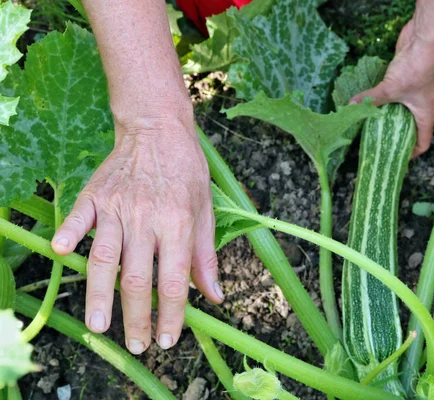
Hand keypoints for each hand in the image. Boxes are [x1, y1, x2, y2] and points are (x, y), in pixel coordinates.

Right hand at [51, 116, 221, 353]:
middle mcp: (147, 219)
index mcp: (178, 224)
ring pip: (105, 258)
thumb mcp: (206, 210)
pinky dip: (70, 234)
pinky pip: (79, 218)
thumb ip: (206, 256)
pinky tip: (62, 254)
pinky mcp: (95, 195)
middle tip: (136, 346)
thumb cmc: (187, 171)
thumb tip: (214, 296)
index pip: (174, 281)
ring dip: (99, 295)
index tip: (168, 340)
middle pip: (136, 279)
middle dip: (136, 318)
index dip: (171, 315)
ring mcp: (118, 206)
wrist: (159, 129)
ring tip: (99, 326)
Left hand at [350, 20, 433, 157]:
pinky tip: (372, 105)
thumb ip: (372, 98)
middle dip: (396, 139)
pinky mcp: (407, 82)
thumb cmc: (416, 69)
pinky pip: (397, 99)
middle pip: (412, 130)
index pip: (423, 143)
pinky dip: (387, 103)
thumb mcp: (392, 89)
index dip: (411, 155)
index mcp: (426, 116)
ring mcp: (415, 95)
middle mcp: (423, 108)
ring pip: (403, 114)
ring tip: (371, 128)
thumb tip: (351, 105)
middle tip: (378, 146)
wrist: (424, 40)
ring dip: (389, 120)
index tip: (395, 160)